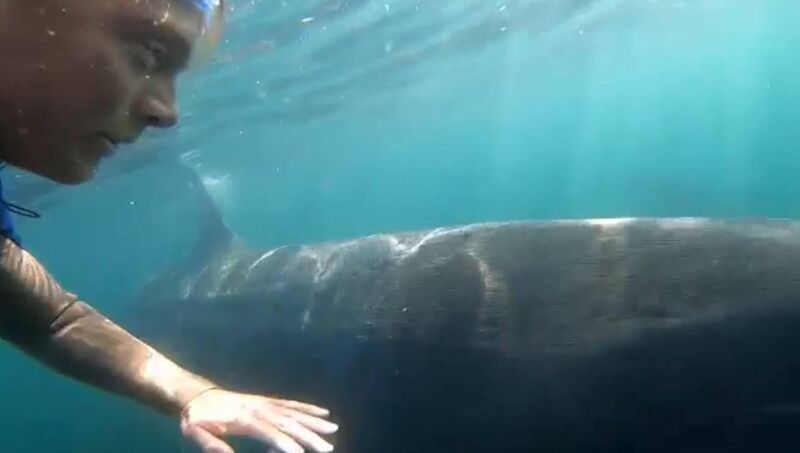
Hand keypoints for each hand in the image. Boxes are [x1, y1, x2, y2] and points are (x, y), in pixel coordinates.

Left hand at [180, 388, 338, 452]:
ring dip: (314, 421)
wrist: (197, 396)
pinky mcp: (268, 401)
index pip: (268, 431)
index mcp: (242, 418)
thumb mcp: (195, 433)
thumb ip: (211, 444)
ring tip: (333, 428)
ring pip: (293, 412)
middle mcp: (258, 408)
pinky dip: (308, 408)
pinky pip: (291, 404)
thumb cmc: (196, 419)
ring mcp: (265, 403)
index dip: (283, 442)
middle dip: (308, 434)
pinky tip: (323, 412)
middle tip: (327, 447)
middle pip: (287, 422)